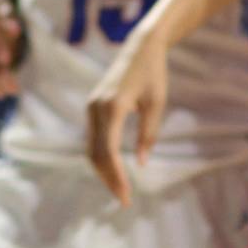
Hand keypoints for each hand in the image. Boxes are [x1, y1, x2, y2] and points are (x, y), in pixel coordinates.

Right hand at [84, 28, 170, 205]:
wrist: (140, 47)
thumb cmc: (153, 74)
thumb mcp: (157, 104)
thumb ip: (148, 134)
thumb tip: (141, 163)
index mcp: (112, 107)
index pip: (109, 151)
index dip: (116, 176)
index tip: (127, 196)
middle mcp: (96, 108)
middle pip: (95, 154)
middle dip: (108, 179)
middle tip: (124, 200)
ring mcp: (91, 106)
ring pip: (90, 148)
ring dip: (103, 170)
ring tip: (119, 188)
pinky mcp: (92, 106)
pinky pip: (92, 138)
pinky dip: (101, 157)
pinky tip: (114, 169)